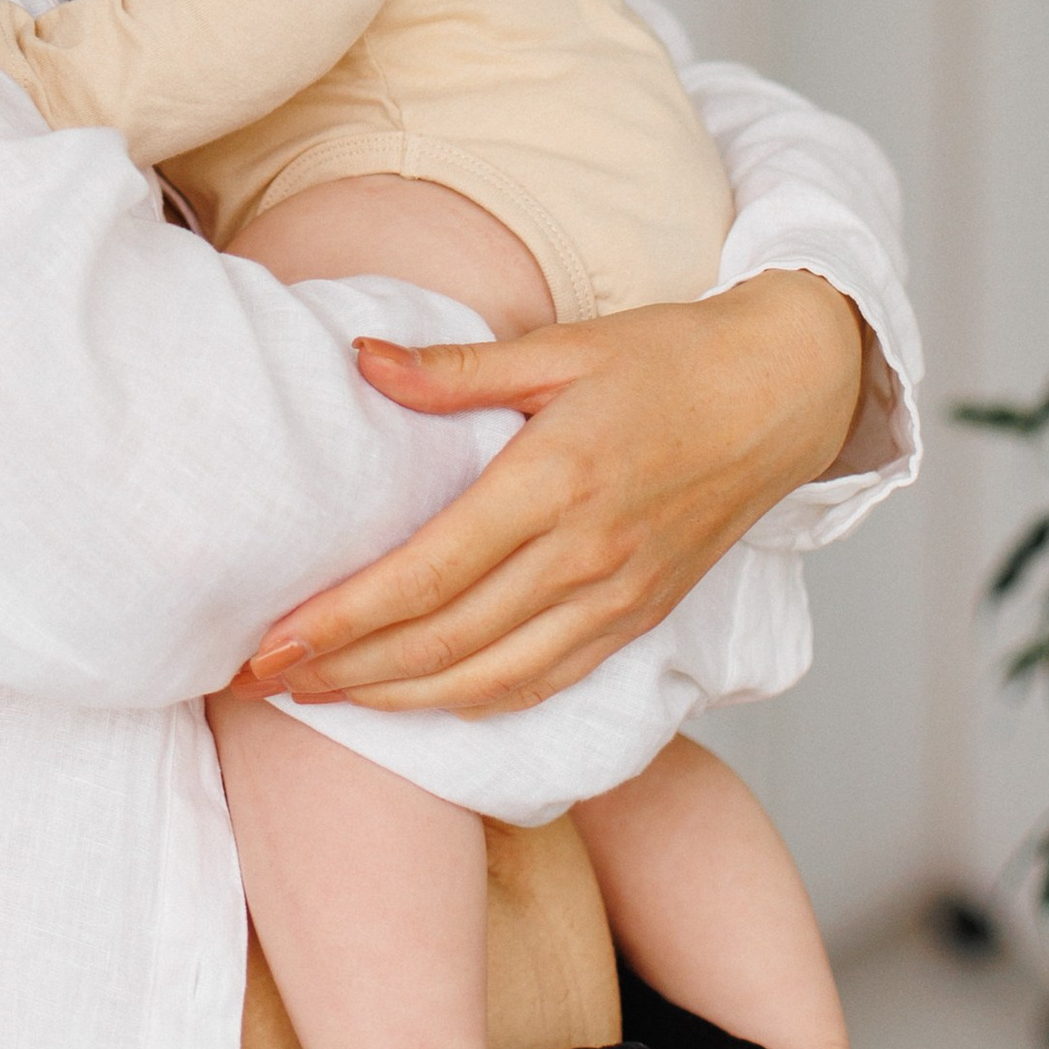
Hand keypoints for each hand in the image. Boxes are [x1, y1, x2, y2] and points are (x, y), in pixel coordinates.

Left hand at [228, 272, 866, 717]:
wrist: (786, 393)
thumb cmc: (671, 358)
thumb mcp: (562, 345)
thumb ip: (456, 369)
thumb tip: (362, 361)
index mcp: (555, 480)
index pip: (425, 574)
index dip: (341, 620)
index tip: (269, 643)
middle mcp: (585, 556)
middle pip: (443, 642)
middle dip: (344, 673)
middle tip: (261, 684)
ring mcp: (617, 599)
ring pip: (489, 680)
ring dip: (397, 701)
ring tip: (321, 699)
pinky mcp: (639, 620)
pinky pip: (544, 683)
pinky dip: (474, 704)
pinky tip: (422, 700)